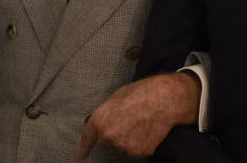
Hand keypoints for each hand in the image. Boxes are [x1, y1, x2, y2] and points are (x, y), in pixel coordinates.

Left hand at [76, 73, 199, 159]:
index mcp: (101, 120)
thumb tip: (101, 121)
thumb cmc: (142, 92)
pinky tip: (147, 128)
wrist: (166, 99)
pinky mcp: (140, 152)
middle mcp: (110, 136)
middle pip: (106, 141)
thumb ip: (106, 112)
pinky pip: (136, 149)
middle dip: (113, 133)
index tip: (80, 154)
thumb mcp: (118, 96)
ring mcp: (125, 146)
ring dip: (127, 138)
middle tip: (127, 119)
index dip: (83, 147)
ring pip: (122, 146)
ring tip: (139, 121)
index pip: (87, 138)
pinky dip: (140, 142)